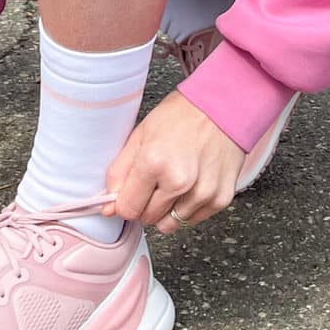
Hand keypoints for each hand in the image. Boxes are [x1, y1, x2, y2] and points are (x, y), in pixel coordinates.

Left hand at [103, 90, 243, 233]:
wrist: (221, 106)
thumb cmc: (182, 116)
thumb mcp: (141, 135)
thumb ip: (120, 172)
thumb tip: (108, 206)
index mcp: (154, 162)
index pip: (128, 209)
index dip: (125, 201)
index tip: (130, 191)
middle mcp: (179, 182)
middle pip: (148, 218)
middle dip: (145, 203)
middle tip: (154, 180)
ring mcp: (202, 193)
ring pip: (170, 224)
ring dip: (167, 208)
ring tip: (173, 181)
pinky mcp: (220, 199)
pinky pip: (192, 220)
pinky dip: (187, 207)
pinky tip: (190, 183)